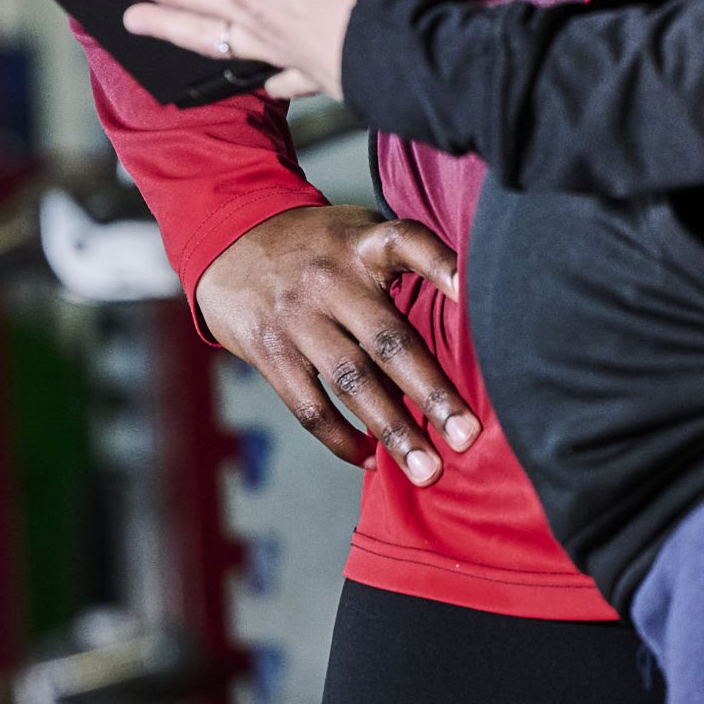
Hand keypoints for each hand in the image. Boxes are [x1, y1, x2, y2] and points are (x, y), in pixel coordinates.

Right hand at [196, 204, 476, 482]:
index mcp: (363, 243)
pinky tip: (372, 460)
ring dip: (393, 431)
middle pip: (388, 340)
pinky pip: (310, 406)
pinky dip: (342, 440)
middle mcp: (332, 279)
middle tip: (467, 437)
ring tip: (428, 471)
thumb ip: (401, 264)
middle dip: (431, 392)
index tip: (474, 293)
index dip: (444, 266)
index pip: (409, 243)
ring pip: (352, 382)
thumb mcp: (358, 231)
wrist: (229, 239)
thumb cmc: (319, 247)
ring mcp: (297, 317)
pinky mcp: (269, 350)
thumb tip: (469, 323)